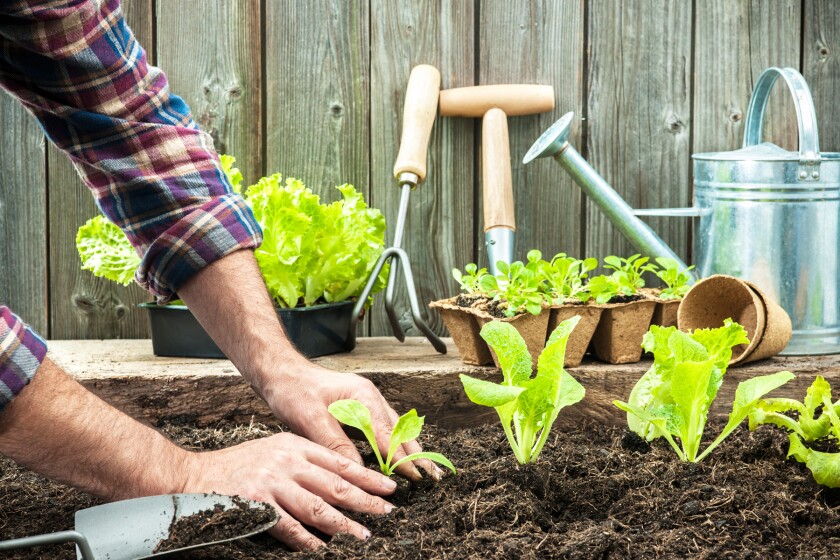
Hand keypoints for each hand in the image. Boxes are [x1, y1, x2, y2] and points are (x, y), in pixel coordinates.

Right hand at [181, 431, 395, 549]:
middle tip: (387, 512)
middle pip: (335, 484)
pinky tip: (322, 549)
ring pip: (318, 507)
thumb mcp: (275, 450)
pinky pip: (289, 527)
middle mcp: (287, 461)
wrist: (195, 475)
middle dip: (365, 500)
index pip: (340, 462)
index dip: (367, 476)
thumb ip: (304, 461)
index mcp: (295, 445)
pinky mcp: (257, 504)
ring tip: (363, 535)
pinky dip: (308, 540)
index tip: (389, 488)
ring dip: (344, 524)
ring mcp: (272, 483)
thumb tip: (340, 481)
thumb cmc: (239, 465)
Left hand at [262, 362, 443, 480]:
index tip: (416, 477)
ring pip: (395, 429)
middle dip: (416, 454)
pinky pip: (383, 428)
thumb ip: (336, 444)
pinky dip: (394, 444)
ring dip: (409, 449)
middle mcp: (370, 397)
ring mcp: (367, 402)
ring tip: (425, 470)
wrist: (280, 373)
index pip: (388, 434)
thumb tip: (357, 471)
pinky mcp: (359, 408)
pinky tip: (399, 457)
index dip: (402, 458)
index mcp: (363, 396)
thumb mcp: (310, 419)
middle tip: (433, 476)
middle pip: (400, 430)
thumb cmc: (293, 391)